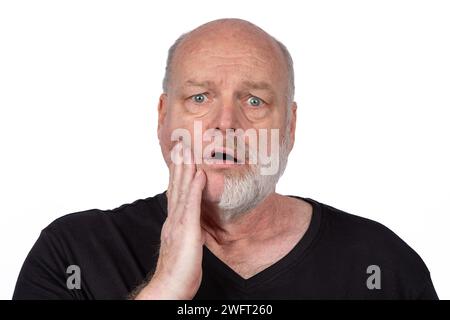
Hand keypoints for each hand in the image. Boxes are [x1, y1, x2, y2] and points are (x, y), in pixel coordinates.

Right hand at [135, 141, 205, 298]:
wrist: (170, 287)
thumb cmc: (179, 270)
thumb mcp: (183, 245)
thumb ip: (185, 231)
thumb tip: (191, 224)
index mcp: (173, 222)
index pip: (175, 193)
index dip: (178, 175)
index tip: (181, 158)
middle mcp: (173, 219)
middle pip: (176, 187)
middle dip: (179, 165)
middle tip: (181, 145)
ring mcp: (178, 223)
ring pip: (181, 191)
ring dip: (184, 170)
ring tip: (187, 151)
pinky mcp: (185, 231)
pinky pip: (190, 206)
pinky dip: (193, 188)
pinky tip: (198, 174)